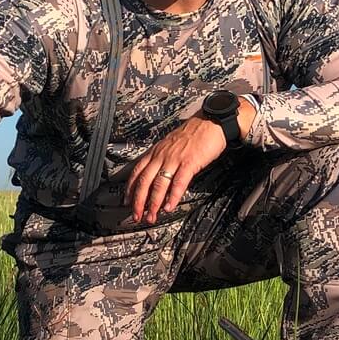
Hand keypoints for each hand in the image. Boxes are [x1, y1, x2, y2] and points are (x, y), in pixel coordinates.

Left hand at [126, 99, 254, 223]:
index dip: (130, 188)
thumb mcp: (171, 144)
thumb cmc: (194, 133)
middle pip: (144, 181)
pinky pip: (178, 183)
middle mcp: (162, 155)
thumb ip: (163, 159)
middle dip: (138, 201)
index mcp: (156, 151)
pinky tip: (169, 207)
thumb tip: (157, 174)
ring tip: (151, 216)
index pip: (137, 172)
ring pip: (158, 184)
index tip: (126, 201)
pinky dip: (173, 197)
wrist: (211, 122)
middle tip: (136, 216)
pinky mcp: (189, 163)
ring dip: (153, 204)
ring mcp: (175, 159)